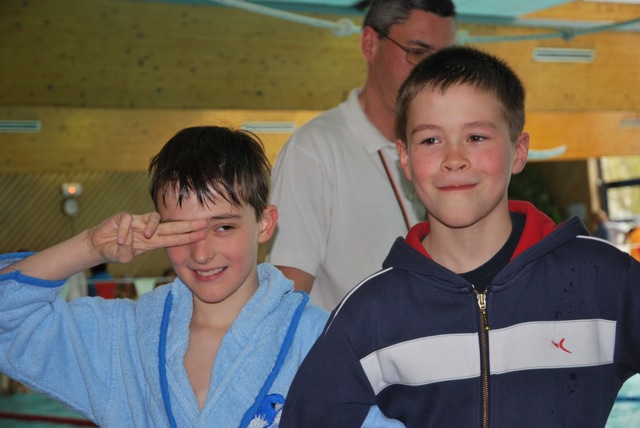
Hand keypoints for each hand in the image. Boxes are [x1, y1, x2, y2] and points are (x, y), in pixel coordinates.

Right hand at [88, 211, 206, 263]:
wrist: (98, 245)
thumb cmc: (116, 251)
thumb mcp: (124, 257)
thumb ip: (126, 254)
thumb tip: (127, 246)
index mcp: (153, 241)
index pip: (174, 238)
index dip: (188, 236)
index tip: (202, 235)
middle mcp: (149, 230)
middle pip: (171, 225)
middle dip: (188, 225)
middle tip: (203, 223)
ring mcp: (138, 222)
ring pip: (153, 217)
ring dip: (152, 226)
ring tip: (146, 236)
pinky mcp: (124, 217)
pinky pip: (128, 220)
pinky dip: (125, 231)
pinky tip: (121, 240)